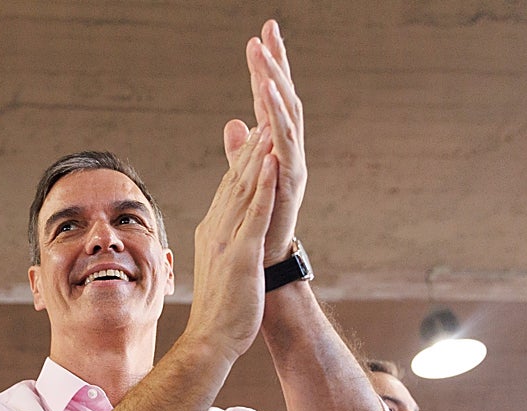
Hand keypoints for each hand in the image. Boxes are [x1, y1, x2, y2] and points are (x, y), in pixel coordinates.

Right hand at [187, 124, 277, 359]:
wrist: (210, 340)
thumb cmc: (219, 311)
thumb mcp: (221, 268)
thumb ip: (223, 244)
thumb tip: (225, 232)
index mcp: (214, 231)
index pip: (231, 187)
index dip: (244, 157)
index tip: (258, 132)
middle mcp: (218, 229)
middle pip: (237, 179)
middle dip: (253, 144)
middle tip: (266, 110)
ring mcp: (228, 241)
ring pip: (246, 188)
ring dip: (259, 154)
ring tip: (271, 122)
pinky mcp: (241, 256)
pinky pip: (255, 214)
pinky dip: (264, 185)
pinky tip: (273, 162)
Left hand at [223, 19, 305, 265]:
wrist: (265, 266)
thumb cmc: (257, 227)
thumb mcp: (245, 180)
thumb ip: (242, 151)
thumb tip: (235, 123)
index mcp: (277, 148)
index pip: (272, 98)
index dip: (268, 67)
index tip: (262, 33)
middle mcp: (289, 152)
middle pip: (285, 97)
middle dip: (277, 63)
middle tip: (268, 28)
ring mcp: (292, 166)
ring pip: (286, 115)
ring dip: (274, 82)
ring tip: (263, 53)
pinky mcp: (290, 183)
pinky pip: (284, 145)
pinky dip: (276, 119)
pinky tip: (265, 95)